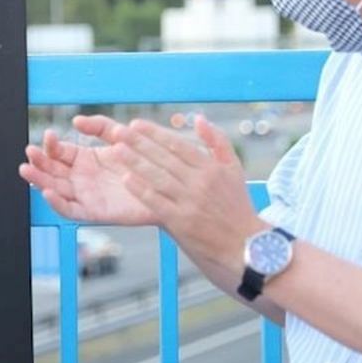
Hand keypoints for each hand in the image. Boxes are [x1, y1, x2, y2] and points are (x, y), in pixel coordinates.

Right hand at [19, 118, 156, 225]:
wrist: (166, 186)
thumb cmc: (145, 162)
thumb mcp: (121, 137)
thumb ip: (100, 126)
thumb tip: (76, 120)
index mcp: (84, 160)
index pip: (59, 152)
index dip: (50, 145)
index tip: (49, 135)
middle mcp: (81, 178)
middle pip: (51, 170)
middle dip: (38, 162)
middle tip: (29, 152)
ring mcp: (85, 195)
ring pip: (55, 189)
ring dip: (39, 180)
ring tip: (27, 170)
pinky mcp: (94, 212)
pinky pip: (70, 209)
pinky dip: (57, 203)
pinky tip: (48, 192)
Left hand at [100, 114, 264, 267]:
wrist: (245, 244)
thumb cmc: (236, 206)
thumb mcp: (234, 170)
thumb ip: (217, 142)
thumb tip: (198, 118)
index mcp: (212, 168)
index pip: (178, 145)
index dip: (155, 133)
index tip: (136, 124)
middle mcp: (200, 182)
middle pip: (164, 158)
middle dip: (139, 143)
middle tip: (118, 131)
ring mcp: (190, 202)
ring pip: (158, 177)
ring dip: (135, 162)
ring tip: (116, 149)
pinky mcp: (181, 221)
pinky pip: (156, 201)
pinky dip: (140, 189)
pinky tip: (125, 178)